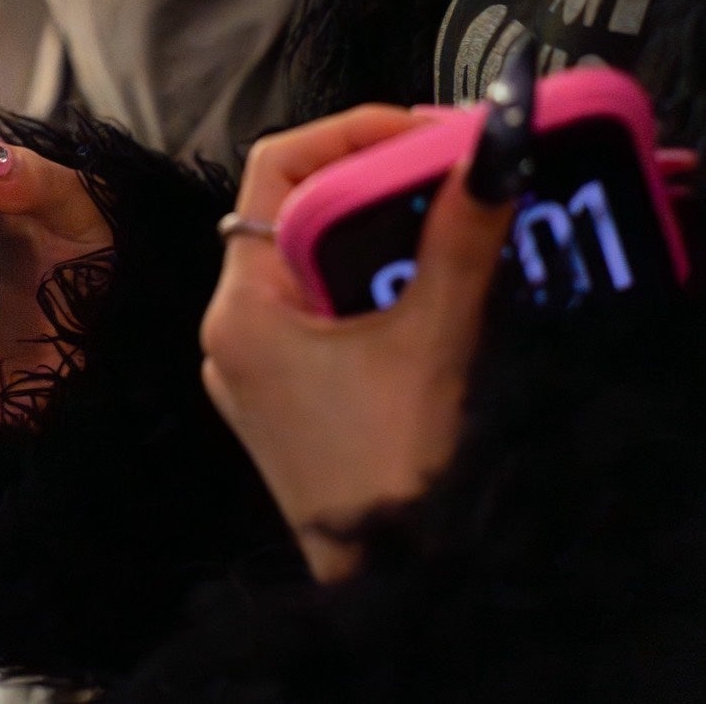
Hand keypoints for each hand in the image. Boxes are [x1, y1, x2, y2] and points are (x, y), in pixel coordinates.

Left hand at [199, 107, 514, 581]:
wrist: (389, 590)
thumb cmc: (389, 480)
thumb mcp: (433, 343)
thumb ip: (459, 241)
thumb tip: (488, 155)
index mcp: (243, 308)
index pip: (276, 170)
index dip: (352, 135)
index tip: (427, 133)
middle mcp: (235, 331)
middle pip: (296, 213)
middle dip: (377, 184)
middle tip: (454, 172)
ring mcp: (258, 368)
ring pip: (314, 263)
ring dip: (381, 236)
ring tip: (451, 224)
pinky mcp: (289, 398)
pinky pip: (324, 312)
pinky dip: (372, 286)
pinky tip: (428, 292)